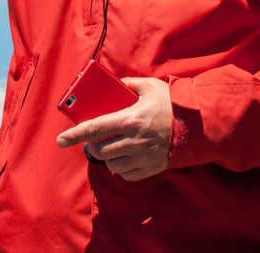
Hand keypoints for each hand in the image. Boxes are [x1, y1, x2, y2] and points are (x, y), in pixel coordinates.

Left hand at [55, 77, 171, 181]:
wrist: (199, 125)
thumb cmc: (173, 104)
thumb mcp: (151, 86)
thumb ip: (130, 84)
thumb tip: (116, 85)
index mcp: (130, 119)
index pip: (95, 128)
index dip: (75, 134)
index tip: (60, 140)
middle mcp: (133, 140)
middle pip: (100, 150)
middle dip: (92, 146)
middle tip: (94, 140)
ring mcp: (142, 156)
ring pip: (112, 164)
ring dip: (107, 157)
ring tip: (112, 147)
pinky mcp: (152, 168)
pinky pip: (127, 174)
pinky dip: (122, 168)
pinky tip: (125, 158)